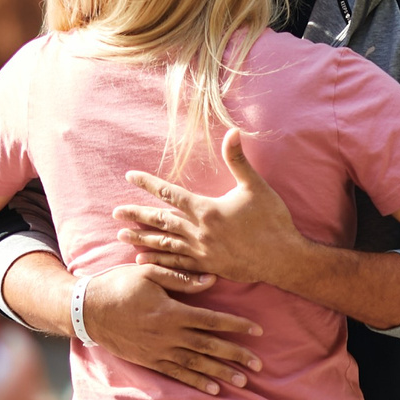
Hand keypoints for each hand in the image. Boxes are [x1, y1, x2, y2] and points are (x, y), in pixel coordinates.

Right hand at [77, 261, 265, 396]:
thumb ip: (179, 277)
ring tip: (242, 381)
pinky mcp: (149, 360)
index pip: (211, 319)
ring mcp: (158, 351)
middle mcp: (168, 335)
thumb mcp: (148, 273)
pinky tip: (214, 389)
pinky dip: (196, 381)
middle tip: (259, 365)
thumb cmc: (118, 285)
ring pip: (196, 363)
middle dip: (236, 355)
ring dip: (220, 372)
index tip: (258, 331)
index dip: (236, 325)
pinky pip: (177, 373)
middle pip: (209, 346)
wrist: (87, 310)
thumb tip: (211, 280)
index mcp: (171, 311)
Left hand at [115, 129, 312, 286]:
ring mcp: (202, 252)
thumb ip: (238, 160)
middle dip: (136, 215)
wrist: (284, 258)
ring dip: (142, 239)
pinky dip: (158, 262)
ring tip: (121, 236)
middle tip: (115, 213)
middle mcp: (199, 232)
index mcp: (207, 210)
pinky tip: (143, 261)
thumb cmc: (272, 220)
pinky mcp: (208, 267)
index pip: (170, 194)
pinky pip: (176, 265)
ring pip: (164, 244)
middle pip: (161, 221)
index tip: (130, 176)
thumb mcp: (255, 186)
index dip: (149, 184)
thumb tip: (233, 131)